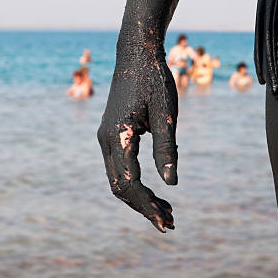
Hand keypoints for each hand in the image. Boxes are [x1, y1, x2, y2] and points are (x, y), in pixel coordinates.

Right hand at [97, 44, 177, 232]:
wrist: (135, 54)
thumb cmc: (154, 80)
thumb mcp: (166, 114)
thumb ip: (167, 149)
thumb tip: (172, 184)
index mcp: (119, 135)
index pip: (130, 183)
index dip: (148, 206)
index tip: (167, 223)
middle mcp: (106, 140)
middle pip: (120, 187)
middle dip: (143, 207)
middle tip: (171, 222)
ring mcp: (105, 137)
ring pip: (117, 179)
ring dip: (139, 197)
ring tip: (166, 210)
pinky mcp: (111, 134)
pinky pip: (118, 167)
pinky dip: (134, 183)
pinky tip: (154, 189)